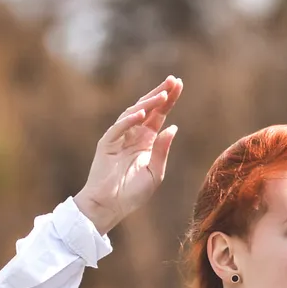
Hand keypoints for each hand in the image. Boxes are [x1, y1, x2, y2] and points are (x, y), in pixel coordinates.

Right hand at [75, 75, 183, 234]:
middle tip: (174, 80)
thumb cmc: (132, 193)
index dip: (168, 100)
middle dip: (160, 93)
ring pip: (133, 113)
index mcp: (146, 141)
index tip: (179, 85)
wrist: (111, 207)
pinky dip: (129, 120)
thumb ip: (162, 150)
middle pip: (148, 108)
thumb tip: (173, 127)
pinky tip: (142, 113)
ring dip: (148, 103)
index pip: (159, 115)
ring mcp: (119, 137)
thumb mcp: (154, 172)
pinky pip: (118, 128)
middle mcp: (133, 135)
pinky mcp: (107, 144)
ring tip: (163, 96)